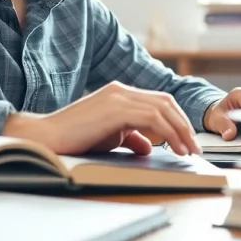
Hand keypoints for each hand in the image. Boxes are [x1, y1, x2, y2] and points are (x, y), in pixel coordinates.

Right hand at [1, 81, 200, 156]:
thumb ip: (130, 138)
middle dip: (184, 125)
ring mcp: (117, 96)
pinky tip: (173, 147)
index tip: (187, 141)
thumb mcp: (110, 137)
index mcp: (120, 93)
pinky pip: (151, 117)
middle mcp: (121, 90)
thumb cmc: (74, 138)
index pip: (159, 101)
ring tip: (188, 150)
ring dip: (180, 130)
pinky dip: (168, 132)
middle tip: (194, 147)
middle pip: (166, 101)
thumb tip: (147, 146)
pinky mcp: (114, 108)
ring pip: (162, 108)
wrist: (46, 137)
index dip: (177, 120)